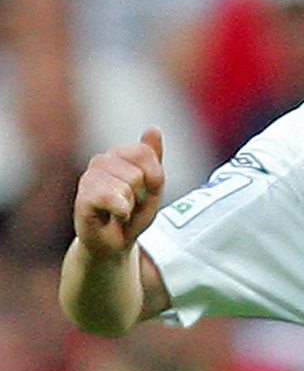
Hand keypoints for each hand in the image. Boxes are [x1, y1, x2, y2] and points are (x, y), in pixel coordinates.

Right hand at [73, 128, 165, 259]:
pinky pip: (110, 196)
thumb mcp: (153, 185)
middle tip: (132, 204)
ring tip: (122, 211)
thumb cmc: (134, 213)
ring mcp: (89, 178)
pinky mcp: (82, 197)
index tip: (146, 191)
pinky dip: (120, 210)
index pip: (145, 153)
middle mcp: (101, 161)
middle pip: (139, 172)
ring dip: (132, 204)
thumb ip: (154, 159)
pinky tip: (113, 215)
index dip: (154, 177)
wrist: (116, 243)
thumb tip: (153, 128)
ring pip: (128, 184)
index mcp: (119, 154)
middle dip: (144, 194)